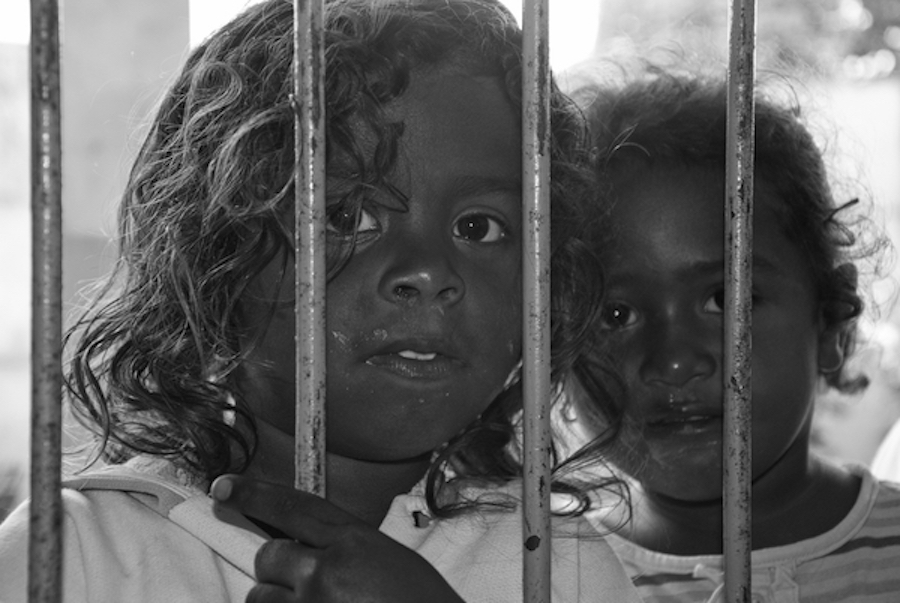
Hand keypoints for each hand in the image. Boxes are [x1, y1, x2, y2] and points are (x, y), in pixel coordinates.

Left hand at [211, 475, 464, 602]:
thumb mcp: (391, 562)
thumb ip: (346, 550)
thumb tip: (307, 549)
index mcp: (355, 541)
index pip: (294, 507)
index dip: (256, 494)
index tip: (225, 487)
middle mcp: (328, 571)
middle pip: (268, 556)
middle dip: (274, 569)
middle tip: (298, 584)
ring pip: (260, 598)